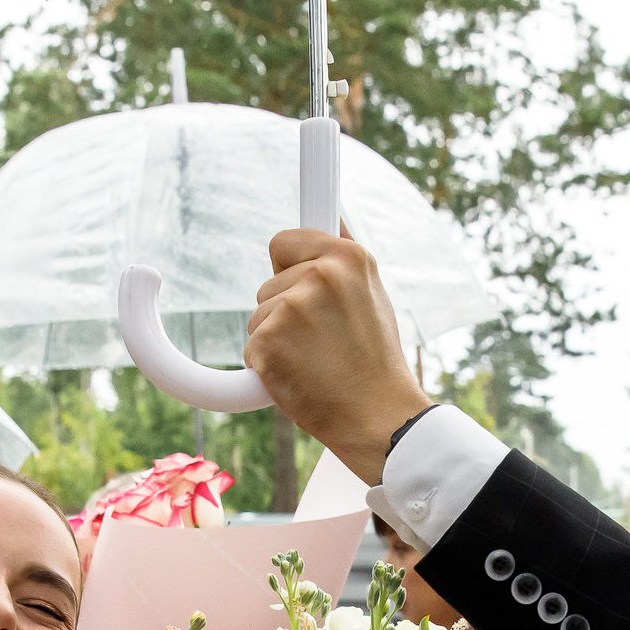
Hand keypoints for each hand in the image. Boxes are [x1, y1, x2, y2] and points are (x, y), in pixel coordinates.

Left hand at [244, 230, 432, 481]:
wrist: (378, 416)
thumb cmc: (376, 362)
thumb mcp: (372, 295)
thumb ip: (343, 260)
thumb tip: (330, 213)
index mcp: (349, 257)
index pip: (285, 241)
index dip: (287, 266)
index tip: (290, 274)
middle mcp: (320, 275)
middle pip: (267, 284)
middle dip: (284, 312)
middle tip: (320, 342)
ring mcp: (291, 308)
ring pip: (258, 317)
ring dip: (276, 340)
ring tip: (315, 361)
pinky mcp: (268, 341)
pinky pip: (251, 348)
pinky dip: (267, 367)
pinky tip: (300, 377)